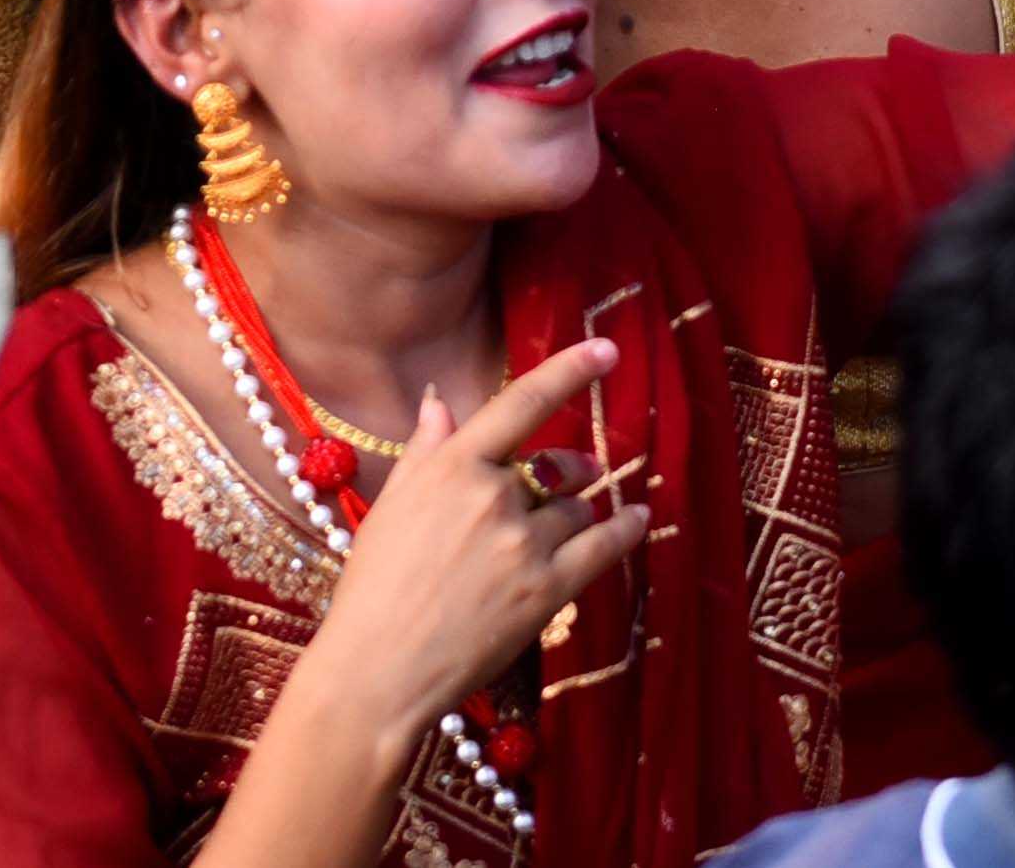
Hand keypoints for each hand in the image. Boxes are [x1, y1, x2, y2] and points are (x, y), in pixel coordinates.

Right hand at [287, 342, 648, 735]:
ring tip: (571, 526)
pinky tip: (640, 518)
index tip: (605, 349)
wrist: (379, 666)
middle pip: (557, 467)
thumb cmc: (374, 586)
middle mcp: (493, 495)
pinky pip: (602, 547)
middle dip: (575, 467)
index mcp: (452, 466)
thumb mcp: (392, 505)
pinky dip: (625, 529)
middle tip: (584, 470)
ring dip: (580, 514)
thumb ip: (425, 451)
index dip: (569, 370)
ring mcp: (523, 543)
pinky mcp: (546, 590)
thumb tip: (440, 404)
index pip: (520, 403)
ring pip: (577, 511)